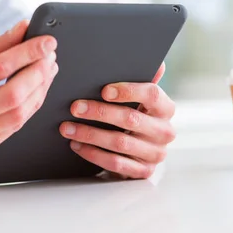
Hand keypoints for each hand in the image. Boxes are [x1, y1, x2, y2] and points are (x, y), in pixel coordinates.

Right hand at [0, 21, 58, 160]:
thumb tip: (24, 30)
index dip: (27, 53)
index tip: (47, 42)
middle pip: (12, 97)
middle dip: (38, 74)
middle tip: (50, 57)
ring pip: (17, 117)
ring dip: (39, 91)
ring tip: (47, 71)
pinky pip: (12, 130)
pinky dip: (28, 108)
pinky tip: (35, 91)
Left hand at [59, 63, 175, 178]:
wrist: (140, 153)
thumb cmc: (136, 117)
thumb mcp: (140, 100)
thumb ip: (144, 80)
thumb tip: (156, 62)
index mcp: (165, 109)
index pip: (152, 94)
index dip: (128, 91)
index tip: (104, 90)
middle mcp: (164, 132)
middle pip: (131, 118)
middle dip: (99, 112)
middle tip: (74, 107)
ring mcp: (155, 154)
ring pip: (119, 142)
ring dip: (90, 134)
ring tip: (67, 127)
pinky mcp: (143, 171)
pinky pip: (115, 163)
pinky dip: (93, 153)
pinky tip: (77, 145)